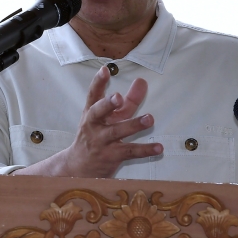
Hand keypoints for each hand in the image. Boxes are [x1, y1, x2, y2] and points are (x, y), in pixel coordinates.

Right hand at [16, 66, 160, 177]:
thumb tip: (142, 81)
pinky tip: (158, 148)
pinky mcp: (111, 156)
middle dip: (107, 104)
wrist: (78, 167)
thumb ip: (128, 101)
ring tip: (149, 119)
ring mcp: (101, 141)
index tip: (105, 70)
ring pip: (116, 132)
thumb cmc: (97, 137)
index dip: (98, 82)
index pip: (93, 95)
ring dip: (133, 125)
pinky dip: (145, 150)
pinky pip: (130, 152)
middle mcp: (94, 126)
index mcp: (91, 113)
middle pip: (98, 112)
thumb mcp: (109, 118)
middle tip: (118, 97)